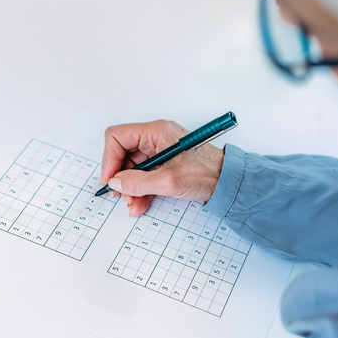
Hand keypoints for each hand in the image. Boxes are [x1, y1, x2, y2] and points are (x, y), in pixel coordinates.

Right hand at [100, 120, 224, 216]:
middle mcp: (156, 138)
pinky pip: (144, 176)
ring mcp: (160, 151)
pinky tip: (139, 204)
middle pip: (123, 154)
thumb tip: (116, 183)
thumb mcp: (169, 181)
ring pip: (132, 169)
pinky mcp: (165, 164)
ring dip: (130, 188)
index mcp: (156, 132)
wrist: (228, 182)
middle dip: (120, 178)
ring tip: (132, 205)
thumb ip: (139, 182)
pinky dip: (140, 190)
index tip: (109, 180)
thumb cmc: (208, 173)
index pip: (118, 137)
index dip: (109, 159)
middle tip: (121, 196)